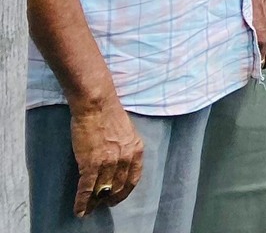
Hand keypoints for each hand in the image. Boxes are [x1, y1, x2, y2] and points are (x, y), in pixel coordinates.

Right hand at [68, 97, 143, 215]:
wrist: (96, 105)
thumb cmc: (109, 114)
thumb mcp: (126, 133)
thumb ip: (124, 149)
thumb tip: (117, 163)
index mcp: (136, 150)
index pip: (133, 178)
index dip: (124, 191)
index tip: (117, 197)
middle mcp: (125, 158)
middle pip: (118, 186)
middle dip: (109, 198)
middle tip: (102, 204)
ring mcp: (109, 162)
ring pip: (102, 190)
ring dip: (94, 203)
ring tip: (88, 210)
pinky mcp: (91, 164)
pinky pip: (87, 189)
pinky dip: (82, 202)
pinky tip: (79, 209)